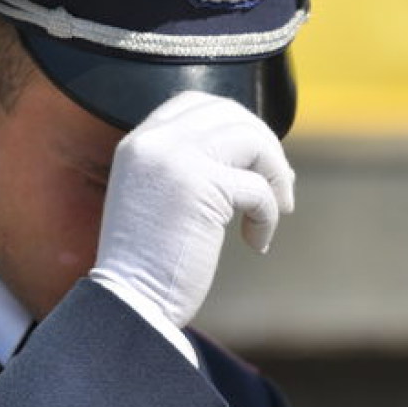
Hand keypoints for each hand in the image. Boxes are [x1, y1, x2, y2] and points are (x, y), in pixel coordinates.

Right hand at [88, 91, 295, 327]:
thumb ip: (188, 166)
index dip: (234, 123)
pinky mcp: (204, 188)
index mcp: (139, 142)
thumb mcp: (158, 197)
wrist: (129, 304)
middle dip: (264, 147)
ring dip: (275, 174)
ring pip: (252, 140)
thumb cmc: (149, 263)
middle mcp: (155, 142)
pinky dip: (268, 215)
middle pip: (231, 115)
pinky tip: (255, 243)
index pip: (196, 102)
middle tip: (278, 187)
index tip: (252, 160)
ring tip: (277, 209)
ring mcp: (178, 160)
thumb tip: (255, 153)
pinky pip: (259, 188)